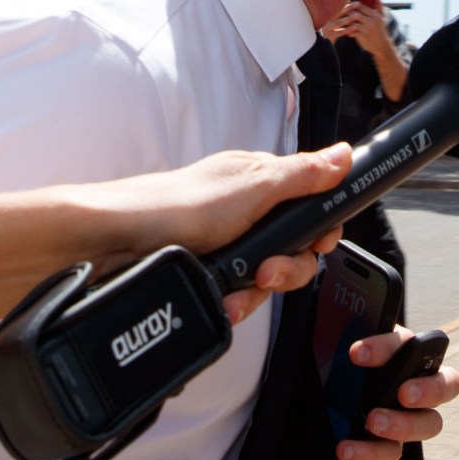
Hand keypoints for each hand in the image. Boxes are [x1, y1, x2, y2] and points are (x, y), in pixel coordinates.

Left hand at [69, 144, 352, 324]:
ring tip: (237, 292)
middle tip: (269, 270)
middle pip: (294, 251)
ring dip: (258, 292)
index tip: (316, 242)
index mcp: (259, 186)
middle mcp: (246, 216)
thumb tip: (345, 154)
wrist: (114, 243)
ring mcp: (226, 249)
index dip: (319, 231)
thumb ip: (303, 176)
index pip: (311, 210)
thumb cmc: (176, 204)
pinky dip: (234, 304)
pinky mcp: (208, 278)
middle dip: (289, 268)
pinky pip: (238, 299)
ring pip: (267, 281)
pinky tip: (225, 305)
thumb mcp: (252, 187)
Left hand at [322, 1, 387, 54]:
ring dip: (347, 21)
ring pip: (353, 22)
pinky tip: (346, 30)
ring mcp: (367, 30)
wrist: (382, 46)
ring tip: (343, 20)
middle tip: (342, 12)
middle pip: (356, 13)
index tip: (347, 4)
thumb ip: (378, 5)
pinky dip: (348, 30)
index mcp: (375, 16)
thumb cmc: (380, 30)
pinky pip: (352, 31)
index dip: (352, 4)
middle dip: (348, 12)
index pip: (361, 6)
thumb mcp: (381, 17)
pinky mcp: (362, 37)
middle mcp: (372, 22)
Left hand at [336, 326, 458, 459]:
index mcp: (409, 352)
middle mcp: (419, 384)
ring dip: (404, 424)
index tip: (356, 353)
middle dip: (428, 389)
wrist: (329, 393)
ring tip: (373, 422)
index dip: (388, 346)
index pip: (411, 342)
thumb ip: (349, 338)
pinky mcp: (390, 444)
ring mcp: (409, 416)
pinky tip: (347, 450)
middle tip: (403, 393)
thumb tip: (343, 346)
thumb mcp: (344, 348)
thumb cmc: (342, 364)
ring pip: (429, 424)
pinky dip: (370, 454)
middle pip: (447, 385)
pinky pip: (391, 453)